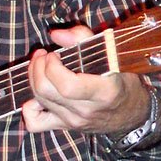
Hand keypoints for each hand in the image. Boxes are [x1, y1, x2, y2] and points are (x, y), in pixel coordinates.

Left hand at [22, 26, 150, 134]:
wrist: (131, 113)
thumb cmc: (122, 80)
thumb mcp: (113, 55)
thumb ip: (84, 38)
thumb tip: (55, 34)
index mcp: (103, 92)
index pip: (67, 86)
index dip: (52, 67)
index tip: (54, 54)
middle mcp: (86, 110)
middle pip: (46, 92)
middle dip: (37, 68)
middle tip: (43, 55)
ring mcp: (74, 121)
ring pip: (39, 101)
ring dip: (33, 78)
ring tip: (40, 66)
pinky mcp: (64, 126)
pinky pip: (35, 123)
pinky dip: (28, 109)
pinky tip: (38, 95)